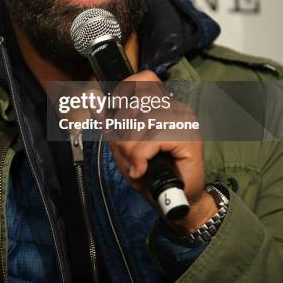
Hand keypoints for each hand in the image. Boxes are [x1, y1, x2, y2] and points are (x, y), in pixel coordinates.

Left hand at [109, 70, 217, 233]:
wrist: (178, 202)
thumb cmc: (152, 175)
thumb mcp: (123, 146)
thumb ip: (110, 122)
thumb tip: (93, 96)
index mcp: (163, 106)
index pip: (144, 79)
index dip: (125, 91)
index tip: (115, 112)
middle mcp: (176, 108)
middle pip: (136, 104)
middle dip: (122, 132)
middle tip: (126, 154)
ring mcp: (184, 121)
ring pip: (142, 122)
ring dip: (130, 148)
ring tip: (135, 164)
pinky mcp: (189, 137)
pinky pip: (152, 138)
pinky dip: (140, 156)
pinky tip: (142, 169)